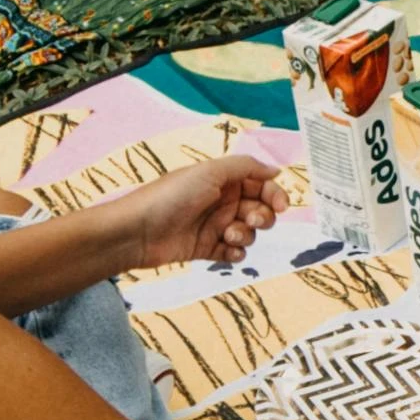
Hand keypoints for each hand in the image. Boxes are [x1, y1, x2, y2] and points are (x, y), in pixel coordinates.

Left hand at [110, 148, 300, 275]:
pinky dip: (236, 253)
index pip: (261, 185)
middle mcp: (221, 201)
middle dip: (262, 216)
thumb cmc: (171, 196)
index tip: (281, 206)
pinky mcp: (207, 249)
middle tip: (249, 219)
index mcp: (223, 180)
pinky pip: (234, 253)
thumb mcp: (210, 171)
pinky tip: (226, 250)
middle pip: (259, 210)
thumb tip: (276, 171)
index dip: (274, 194)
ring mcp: (214, 226)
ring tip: (228, 235)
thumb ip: (246, 167)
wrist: (138, 231)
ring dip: (246, 234)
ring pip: (249, 233)